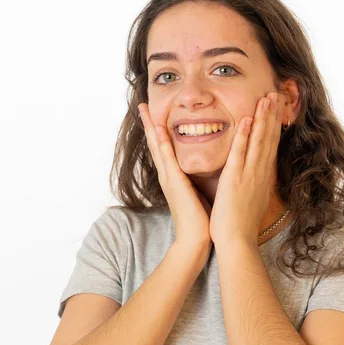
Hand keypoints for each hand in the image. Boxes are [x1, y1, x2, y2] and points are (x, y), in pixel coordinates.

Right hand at [138, 103, 212, 254]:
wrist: (196, 240)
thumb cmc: (201, 219)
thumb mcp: (197, 192)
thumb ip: (195, 180)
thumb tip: (201, 170)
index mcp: (174, 177)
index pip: (164, 149)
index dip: (158, 131)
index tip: (154, 114)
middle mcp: (168, 176)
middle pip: (156, 144)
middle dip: (149, 124)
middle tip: (142, 105)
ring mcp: (169, 179)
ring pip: (158, 147)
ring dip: (150, 127)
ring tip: (144, 109)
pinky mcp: (175, 183)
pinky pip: (167, 158)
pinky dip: (161, 143)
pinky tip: (157, 129)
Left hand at [209, 92, 283, 246]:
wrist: (237, 241)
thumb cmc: (241, 224)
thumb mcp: (254, 199)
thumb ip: (256, 184)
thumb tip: (260, 176)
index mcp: (263, 176)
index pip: (271, 145)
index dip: (274, 124)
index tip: (277, 107)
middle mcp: (260, 172)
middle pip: (269, 138)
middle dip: (273, 114)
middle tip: (276, 92)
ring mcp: (249, 175)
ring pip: (259, 141)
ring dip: (263, 118)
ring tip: (267, 97)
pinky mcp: (235, 180)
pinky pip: (241, 153)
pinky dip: (245, 136)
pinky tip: (248, 119)